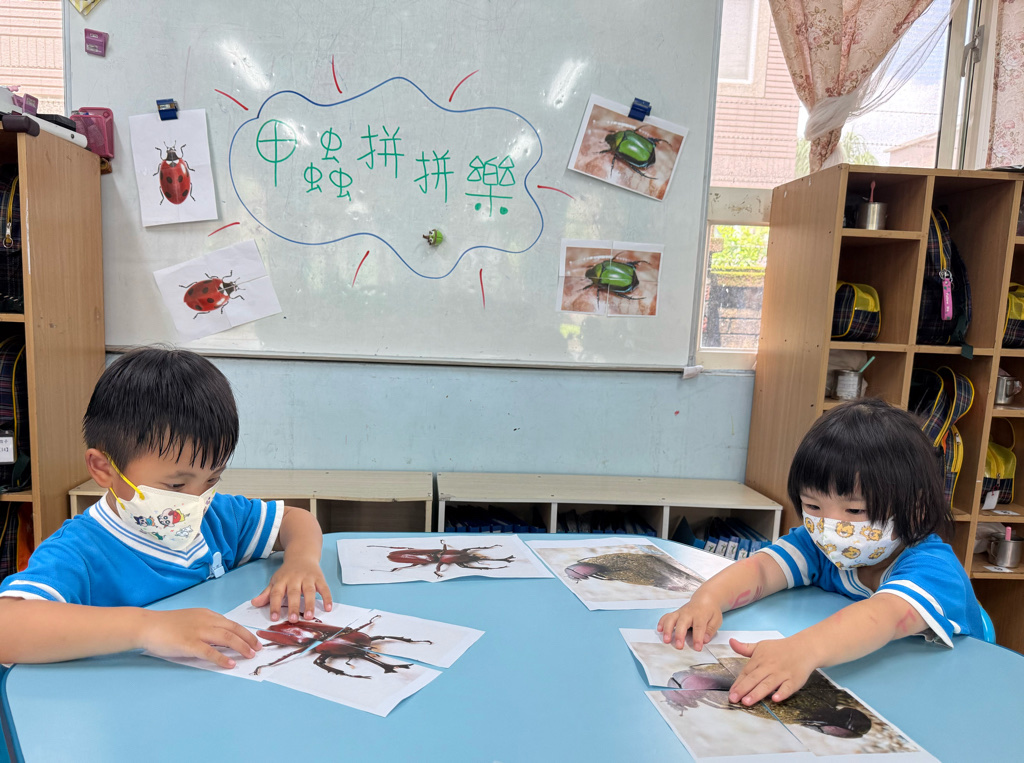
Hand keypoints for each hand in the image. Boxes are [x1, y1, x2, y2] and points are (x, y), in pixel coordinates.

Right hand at [140, 608, 261, 668]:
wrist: (147, 625)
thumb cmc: (166, 625)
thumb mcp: (191, 619)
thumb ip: (206, 626)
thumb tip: (221, 638)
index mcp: (207, 615)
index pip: (231, 623)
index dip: (245, 632)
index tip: (254, 640)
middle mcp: (206, 621)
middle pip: (233, 629)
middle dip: (248, 639)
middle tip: (258, 649)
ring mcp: (198, 632)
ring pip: (226, 638)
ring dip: (241, 647)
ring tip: (250, 656)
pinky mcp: (189, 644)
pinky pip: (209, 652)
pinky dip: (222, 658)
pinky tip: (230, 664)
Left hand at [251, 555, 332, 621]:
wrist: (302, 554)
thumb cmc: (287, 572)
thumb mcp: (275, 581)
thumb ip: (266, 594)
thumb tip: (254, 603)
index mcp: (282, 580)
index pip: (276, 593)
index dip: (274, 605)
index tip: (274, 618)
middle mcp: (295, 578)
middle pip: (293, 592)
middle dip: (293, 606)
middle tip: (293, 620)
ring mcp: (308, 577)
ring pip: (309, 590)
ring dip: (310, 603)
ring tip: (309, 617)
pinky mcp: (319, 577)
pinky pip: (324, 588)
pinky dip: (327, 597)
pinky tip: (328, 608)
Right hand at [657, 595, 722, 649]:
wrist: (704, 599)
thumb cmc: (711, 611)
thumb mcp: (716, 620)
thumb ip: (711, 630)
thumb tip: (705, 640)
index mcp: (701, 615)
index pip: (699, 627)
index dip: (697, 638)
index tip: (697, 648)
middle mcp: (688, 613)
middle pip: (682, 623)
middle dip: (679, 635)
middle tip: (679, 646)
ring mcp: (680, 613)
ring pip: (671, 619)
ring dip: (667, 629)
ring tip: (666, 640)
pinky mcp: (675, 613)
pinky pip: (666, 616)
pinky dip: (661, 622)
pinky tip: (659, 630)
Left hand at [727, 636, 815, 704]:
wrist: (804, 648)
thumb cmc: (780, 649)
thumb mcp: (761, 646)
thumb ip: (745, 648)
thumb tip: (731, 641)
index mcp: (759, 659)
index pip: (746, 672)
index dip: (738, 683)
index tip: (731, 693)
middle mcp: (769, 667)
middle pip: (754, 679)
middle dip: (743, 689)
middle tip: (734, 699)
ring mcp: (782, 674)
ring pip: (768, 684)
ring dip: (757, 693)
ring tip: (747, 701)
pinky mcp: (794, 680)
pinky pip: (788, 687)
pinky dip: (782, 693)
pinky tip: (775, 699)